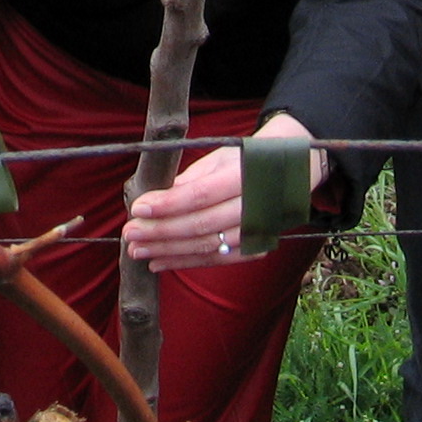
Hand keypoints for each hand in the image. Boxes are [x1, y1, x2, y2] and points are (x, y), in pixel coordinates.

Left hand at [120, 110, 322, 272]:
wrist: (291, 173)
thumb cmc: (245, 160)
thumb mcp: (219, 159)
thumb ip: (189, 181)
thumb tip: (154, 198)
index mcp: (244, 176)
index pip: (200, 195)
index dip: (167, 204)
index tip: (138, 208)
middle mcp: (253, 207)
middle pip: (200, 225)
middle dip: (160, 232)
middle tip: (129, 233)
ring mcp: (256, 232)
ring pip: (205, 247)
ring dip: (167, 251)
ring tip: (136, 249)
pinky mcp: (254, 249)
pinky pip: (215, 260)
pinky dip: (184, 262)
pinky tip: (158, 262)